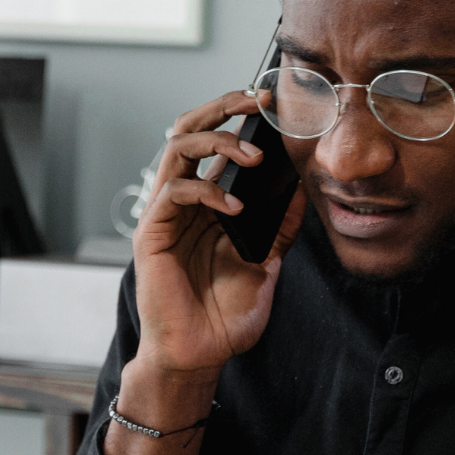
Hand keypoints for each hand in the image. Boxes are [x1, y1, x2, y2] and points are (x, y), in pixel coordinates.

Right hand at [131, 90, 307, 376]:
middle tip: (256, 100)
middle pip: (189, 130)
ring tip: (253, 155)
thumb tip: (302, 192)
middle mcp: (182, 200)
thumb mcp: (266, 263)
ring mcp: (164, 214)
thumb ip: (279, 228)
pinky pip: (175, 192)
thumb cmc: (224, 314)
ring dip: (218, 141)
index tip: (272, 104)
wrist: (199, 354)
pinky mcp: (152, 233)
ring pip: (178, 148)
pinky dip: (209, 190)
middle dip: (222, 107)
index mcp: (207, 202)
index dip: (237, 116)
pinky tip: (235, 207)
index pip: (215, 142)